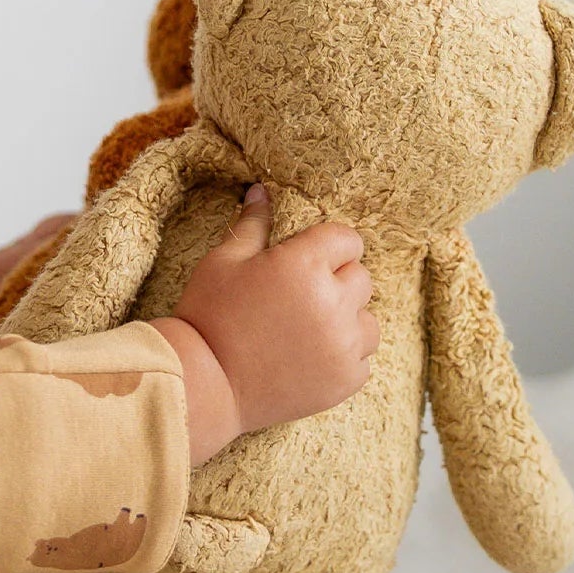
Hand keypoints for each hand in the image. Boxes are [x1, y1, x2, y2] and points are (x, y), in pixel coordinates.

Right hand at [155, 188, 378, 462]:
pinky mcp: (345, 380)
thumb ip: (252, 225)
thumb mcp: (223, 262)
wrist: (205, 383)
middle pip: (361, 278)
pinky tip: (310, 356)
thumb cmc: (208, 315)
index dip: (328, 246)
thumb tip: (261, 189)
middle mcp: (333, 302)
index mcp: (305, 264)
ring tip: (309, 328)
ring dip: (347, 320)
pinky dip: (344, 356)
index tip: (308, 259)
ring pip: (368, 320)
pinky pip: (362, 358)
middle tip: (299, 296)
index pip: (347, 239)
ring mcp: (343, 345)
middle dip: (337, 281)